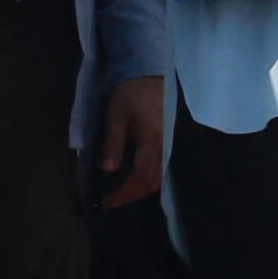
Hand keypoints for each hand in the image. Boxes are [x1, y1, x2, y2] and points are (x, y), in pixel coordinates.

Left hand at [97, 75, 169, 208]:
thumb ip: (113, 144)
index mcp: (152, 138)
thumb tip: (108, 170)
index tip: (108, 201)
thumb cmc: (130, 94)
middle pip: (152, 182)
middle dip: (131, 196)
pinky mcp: (169, 143)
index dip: (124, 192)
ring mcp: (169, 145)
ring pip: (159, 178)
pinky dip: (148, 181)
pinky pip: (162, 169)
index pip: (140, 175)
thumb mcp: (116, 116)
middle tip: (112, 202)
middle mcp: (165, 145)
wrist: (150, 76)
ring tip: (122, 195)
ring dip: (140, 191)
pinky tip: (135, 182)